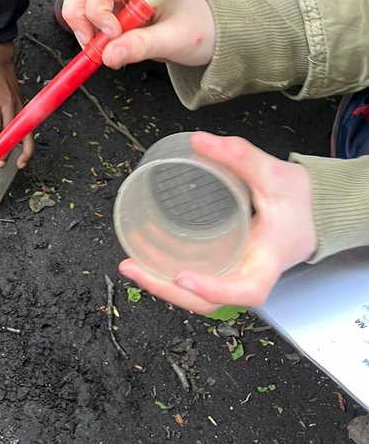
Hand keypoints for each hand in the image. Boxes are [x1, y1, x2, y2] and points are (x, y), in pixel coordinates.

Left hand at [0, 41, 33, 168]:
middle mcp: (10, 104)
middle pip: (12, 132)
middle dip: (7, 151)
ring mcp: (19, 105)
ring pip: (26, 131)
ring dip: (24, 149)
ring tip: (20, 163)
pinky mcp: (24, 105)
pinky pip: (27, 126)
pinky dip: (26, 139)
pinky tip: (22, 148)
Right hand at [59, 0, 216, 67]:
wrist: (214, 35)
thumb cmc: (202, 30)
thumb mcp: (176, 40)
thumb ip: (142, 46)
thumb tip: (109, 55)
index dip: (98, 10)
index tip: (111, 35)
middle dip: (78, 12)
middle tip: (91, 41)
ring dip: (79, 21)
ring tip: (95, 46)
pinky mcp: (114, 13)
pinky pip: (87, 15)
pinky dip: (86, 32)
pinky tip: (102, 48)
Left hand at [119, 132, 316, 312]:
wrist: (314, 211)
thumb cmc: (301, 201)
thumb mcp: (276, 174)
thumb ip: (240, 156)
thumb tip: (200, 142)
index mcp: (269, 258)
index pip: (247, 289)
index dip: (214, 290)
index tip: (183, 277)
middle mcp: (251, 273)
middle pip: (210, 302)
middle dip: (167, 290)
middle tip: (133, 268)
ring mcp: (236, 272)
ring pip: (199, 297)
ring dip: (162, 284)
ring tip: (130, 264)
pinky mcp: (226, 265)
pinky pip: (197, 278)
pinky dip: (169, 272)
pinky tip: (146, 254)